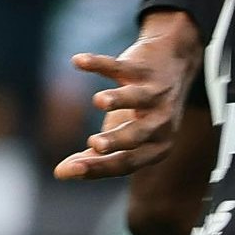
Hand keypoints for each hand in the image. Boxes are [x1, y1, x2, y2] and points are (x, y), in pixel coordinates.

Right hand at [55, 13, 197, 180]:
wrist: (174, 63)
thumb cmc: (141, 110)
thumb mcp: (121, 135)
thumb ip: (93, 156)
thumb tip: (60, 173)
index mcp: (157, 146)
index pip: (127, 162)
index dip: (99, 167)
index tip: (69, 170)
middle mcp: (161, 122)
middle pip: (137, 135)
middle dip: (116, 140)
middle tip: (94, 145)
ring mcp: (155, 93)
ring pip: (137, 98)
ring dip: (118, 99)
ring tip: (99, 101)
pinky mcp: (144, 67)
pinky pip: (120, 66)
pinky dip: (99, 63)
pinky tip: (78, 61)